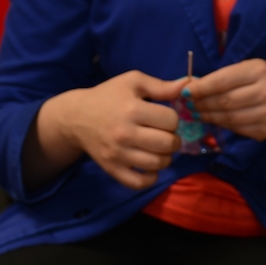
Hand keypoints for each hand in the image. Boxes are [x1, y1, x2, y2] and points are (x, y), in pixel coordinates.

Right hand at [23, 70, 183, 190]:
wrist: (76, 116)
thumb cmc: (108, 96)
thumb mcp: (133, 82)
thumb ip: (161, 86)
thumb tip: (189, 86)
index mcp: (132, 109)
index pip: (171, 121)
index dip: (172, 119)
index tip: (163, 119)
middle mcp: (125, 133)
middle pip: (168, 144)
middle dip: (173, 140)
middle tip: (165, 136)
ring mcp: (118, 153)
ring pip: (157, 164)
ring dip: (165, 158)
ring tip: (158, 150)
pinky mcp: (112, 168)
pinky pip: (139, 182)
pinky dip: (150, 178)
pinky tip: (150, 167)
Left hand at [185, 59, 265, 140]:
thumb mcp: (250, 69)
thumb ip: (225, 76)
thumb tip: (193, 87)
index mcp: (259, 71)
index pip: (222, 81)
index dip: (200, 88)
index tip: (185, 92)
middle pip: (224, 102)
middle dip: (202, 104)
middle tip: (188, 105)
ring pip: (228, 118)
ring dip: (209, 116)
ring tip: (197, 113)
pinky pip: (237, 129)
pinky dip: (222, 125)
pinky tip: (214, 120)